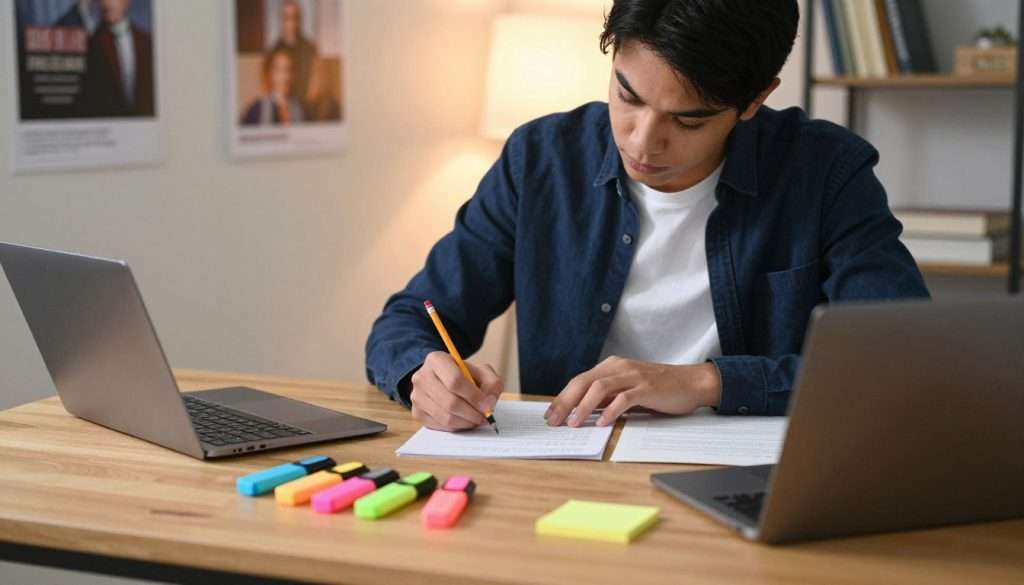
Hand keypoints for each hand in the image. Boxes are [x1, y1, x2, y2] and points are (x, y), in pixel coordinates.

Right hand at [409, 351, 502, 431]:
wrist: (443, 380)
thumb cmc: (464, 376)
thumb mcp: (482, 372)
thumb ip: (491, 383)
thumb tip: (488, 403)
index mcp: (436, 360)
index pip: (455, 381)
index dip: (473, 396)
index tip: (487, 405)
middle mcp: (421, 376)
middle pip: (450, 402)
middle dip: (472, 413)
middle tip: (484, 416)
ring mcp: (416, 396)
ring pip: (445, 417)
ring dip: (466, 422)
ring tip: (476, 418)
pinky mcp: (417, 412)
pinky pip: (440, 426)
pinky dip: (456, 427)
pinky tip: (463, 420)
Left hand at [545, 356, 721, 426]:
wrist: (690, 382)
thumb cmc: (658, 389)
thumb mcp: (627, 390)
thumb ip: (606, 397)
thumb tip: (580, 412)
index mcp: (611, 367)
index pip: (579, 381)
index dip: (562, 398)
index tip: (550, 415)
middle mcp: (619, 367)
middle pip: (584, 382)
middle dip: (565, 402)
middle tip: (554, 421)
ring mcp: (633, 376)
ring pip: (600, 388)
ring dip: (584, 407)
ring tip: (574, 423)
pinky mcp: (647, 388)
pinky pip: (624, 398)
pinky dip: (611, 411)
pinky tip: (603, 423)